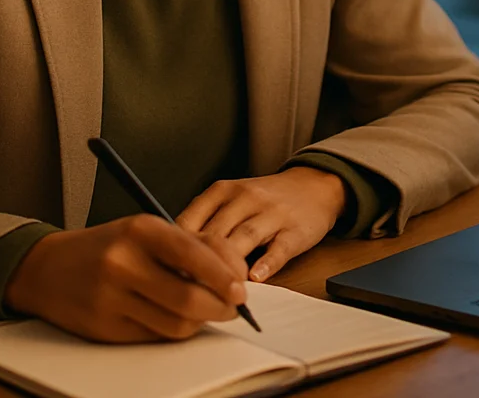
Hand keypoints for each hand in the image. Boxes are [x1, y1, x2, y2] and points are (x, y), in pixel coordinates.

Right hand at [3, 215, 246, 342]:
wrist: (47, 268)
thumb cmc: (109, 246)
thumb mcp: (145, 231)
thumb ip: (190, 246)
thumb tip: (235, 275)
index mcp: (140, 230)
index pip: (194, 254)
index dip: (225, 275)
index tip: (241, 289)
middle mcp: (124, 262)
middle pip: (190, 298)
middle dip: (222, 307)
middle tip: (233, 308)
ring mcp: (112, 298)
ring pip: (177, 324)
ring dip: (200, 323)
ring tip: (204, 311)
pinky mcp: (105, 328)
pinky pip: (155, 336)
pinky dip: (173, 330)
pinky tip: (173, 317)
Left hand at [177, 167, 346, 282]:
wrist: (313, 186)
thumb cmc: (263, 200)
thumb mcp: (229, 200)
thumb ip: (205, 223)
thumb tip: (171, 260)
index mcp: (222, 191)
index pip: (190, 220)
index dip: (175, 250)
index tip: (164, 274)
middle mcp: (245, 197)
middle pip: (215, 233)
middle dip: (200, 264)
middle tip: (185, 291)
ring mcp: (272, 212)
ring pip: (244, 238)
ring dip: (230, 267)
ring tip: (218, 293)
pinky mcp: (295, 230)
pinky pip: (279, 248)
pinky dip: (267, 264)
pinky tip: (257, 279)